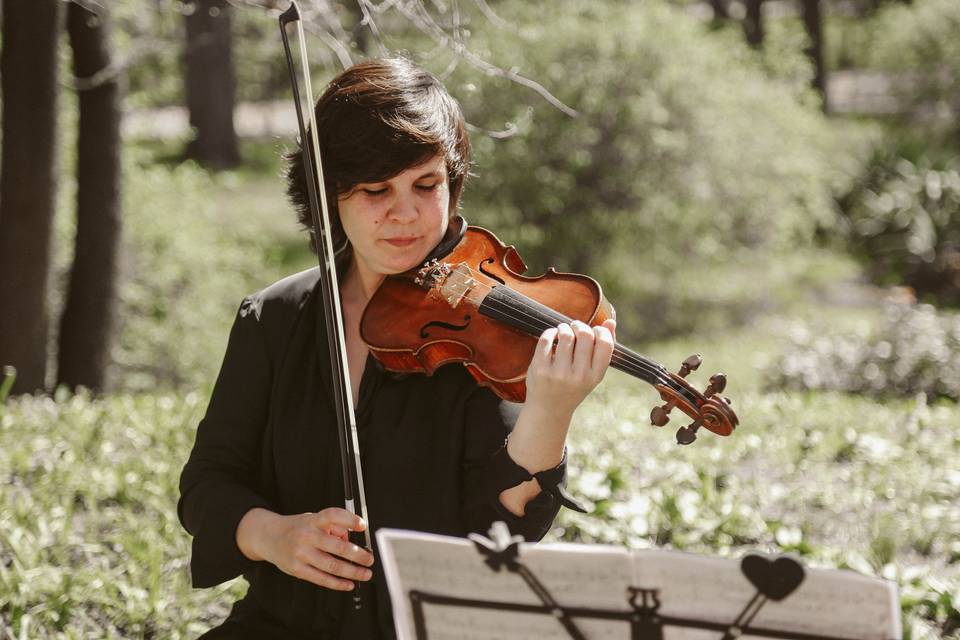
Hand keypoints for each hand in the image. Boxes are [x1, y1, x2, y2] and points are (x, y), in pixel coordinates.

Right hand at [238, 507, 373, 590]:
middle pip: (337, 546)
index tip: (363, 525)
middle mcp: (306, 536)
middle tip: (369, 558)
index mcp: (313, 520)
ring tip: (365, 573)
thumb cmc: (297, 528)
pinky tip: (348, 583)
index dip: (349, 519)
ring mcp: (300, 554)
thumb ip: (332, 527)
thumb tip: (351, 539)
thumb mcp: (313, 520)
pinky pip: (321, 578)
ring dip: (352, 571)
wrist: (268, 537)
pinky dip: (337, 583)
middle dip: (357, 554)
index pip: (332, 515)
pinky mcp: (297, 569)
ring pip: (332, 565)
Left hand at [525, 319, 615, 418]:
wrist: (549, 410)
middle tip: (575, 327)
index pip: (605, 344)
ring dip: (564, 327)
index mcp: (595, 376)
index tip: (594, 331)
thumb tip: (611, 322)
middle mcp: (578, 376)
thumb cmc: (574, 386)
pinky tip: (552, 336)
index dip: (601, 331)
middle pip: (585, 335)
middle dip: (580, 325)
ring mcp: (558, 373)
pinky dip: (550, 332)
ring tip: (563, 331)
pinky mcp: (540, 369)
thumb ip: (603, 348)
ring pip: (565, 335)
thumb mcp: (592, 373)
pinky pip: (546, 339)